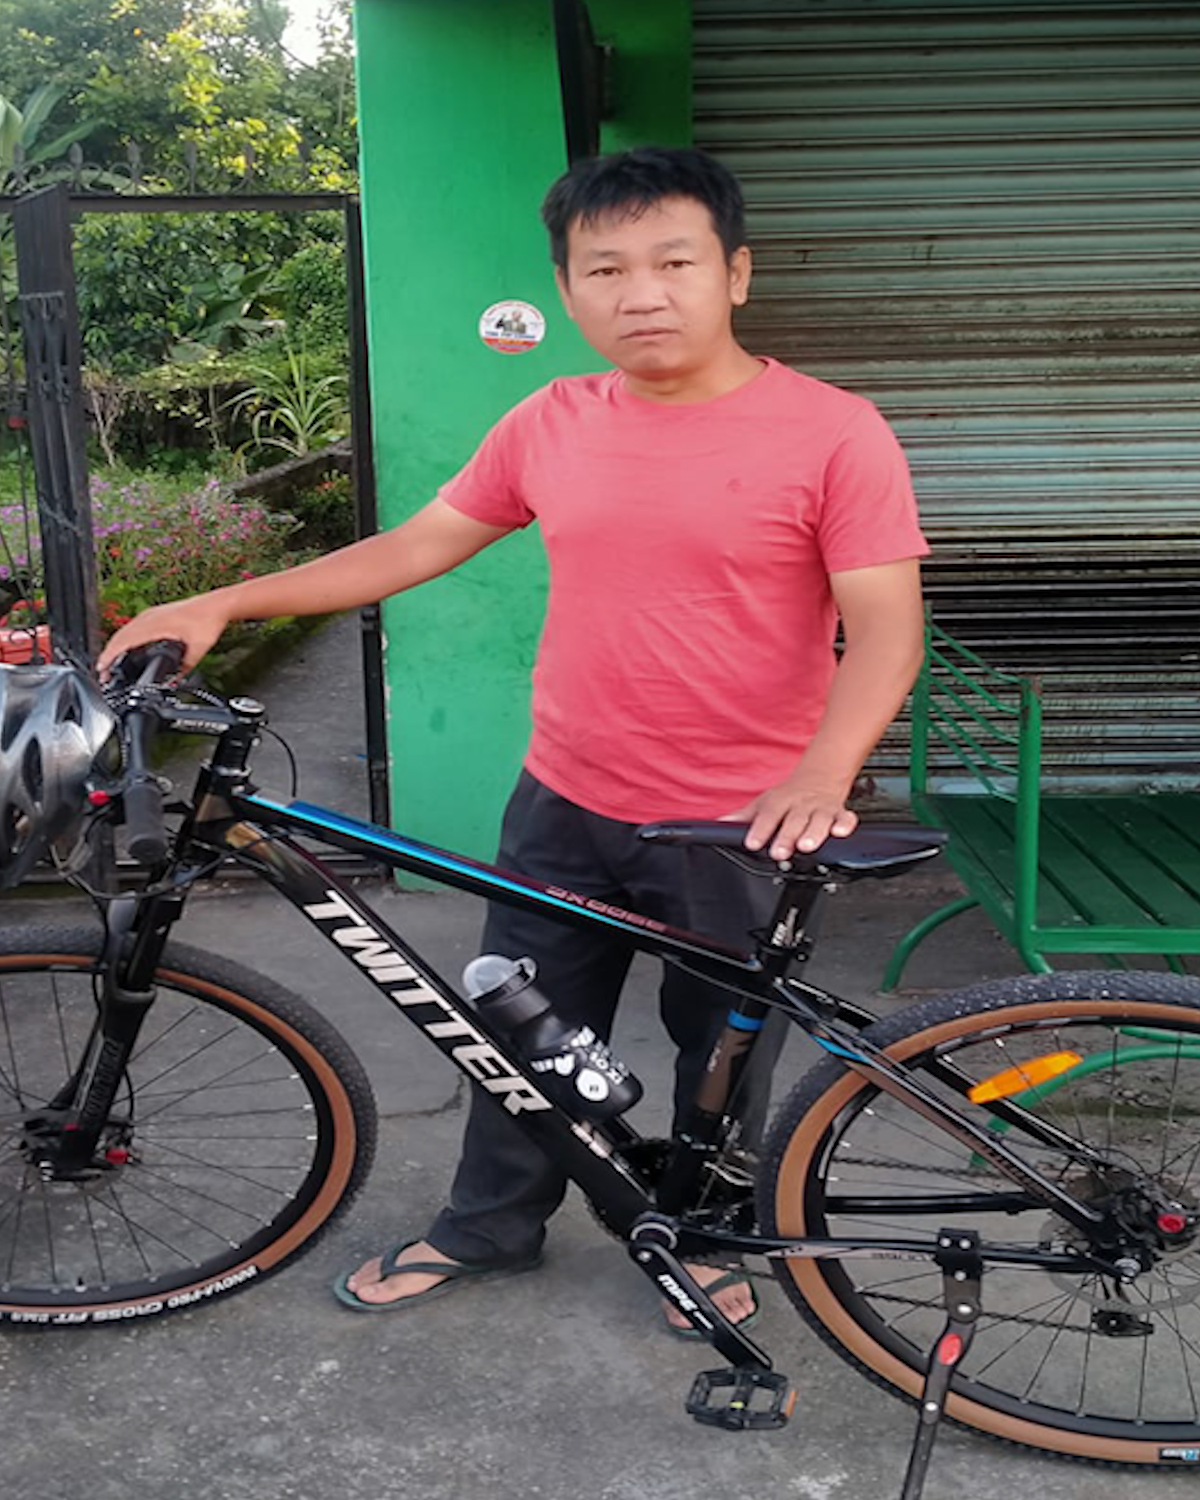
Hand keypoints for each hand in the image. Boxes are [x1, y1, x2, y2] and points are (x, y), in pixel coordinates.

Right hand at [96, 596, 229, 678]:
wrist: (216, 605)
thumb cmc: (208, 620)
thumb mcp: (197, 650)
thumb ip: (184, 669)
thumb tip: (174, 682)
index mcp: (155, 625)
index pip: (124, 642)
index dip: (110, 656)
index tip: (102, 669)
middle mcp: (149, 618)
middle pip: (119, 637)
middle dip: (107, 655)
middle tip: (103, 673)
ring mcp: (151, 614)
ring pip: (124, 631)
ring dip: (114, 646)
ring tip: (110, 663)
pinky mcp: (155, 614)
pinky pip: (132, 627)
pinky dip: (124, 639)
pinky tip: (127, 648)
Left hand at [725, 774, 858, 861]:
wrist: (819, 778)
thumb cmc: (788, 796)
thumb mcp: (764, 803)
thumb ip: (743, 816)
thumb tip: (719, 824)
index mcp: (780, 802)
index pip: (767, 815)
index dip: (759, 829)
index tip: (752, 843)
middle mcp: (800, 805)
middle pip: (793, 820)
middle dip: (787, 837)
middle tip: (779, 852)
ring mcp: (820, 809)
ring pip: (818, 819)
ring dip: (813, 832)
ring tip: (807, 846)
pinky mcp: (839, 813)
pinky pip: (845, 818)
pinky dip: (844, 825)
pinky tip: (840, 833)